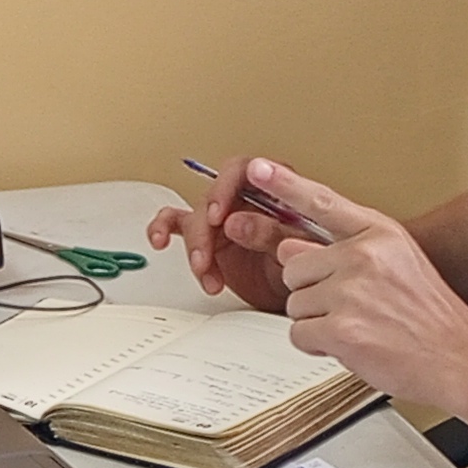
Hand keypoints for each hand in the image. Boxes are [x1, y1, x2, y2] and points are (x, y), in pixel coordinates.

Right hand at [143, 162, 302, 314]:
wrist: (301, 296)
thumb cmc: (309, 267)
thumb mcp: (300, 250)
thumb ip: (272, 234)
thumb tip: (237, 223)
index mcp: (275, 191)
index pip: (245, 171)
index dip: (227, 188)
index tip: (219, 212)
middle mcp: (246, 200)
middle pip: (214, 197)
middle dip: (206, 225)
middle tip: (207, 249)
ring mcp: (224, 219)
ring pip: (195, 218)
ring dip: (195, 245)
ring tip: (204, 271)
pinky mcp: (209, 238)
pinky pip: (178, 225)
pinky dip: (162, 230)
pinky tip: (159, 241)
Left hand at [257, 160, 467, 404]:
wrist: (458, 358)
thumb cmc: (430, 316)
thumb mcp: (399, 262)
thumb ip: (347, 249)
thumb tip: (294, 246)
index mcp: (380, 234)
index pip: (323, 202)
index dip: (286, 185)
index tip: (258, 168)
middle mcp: (364, 256)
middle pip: (294, 266)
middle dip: (312, 291)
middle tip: (351, 306)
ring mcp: (351, 291)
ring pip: (295, 303)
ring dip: (317, 321)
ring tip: (358, 326)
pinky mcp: (341, 329)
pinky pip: (299, 334)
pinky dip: (318, 346)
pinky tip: (352, 345)